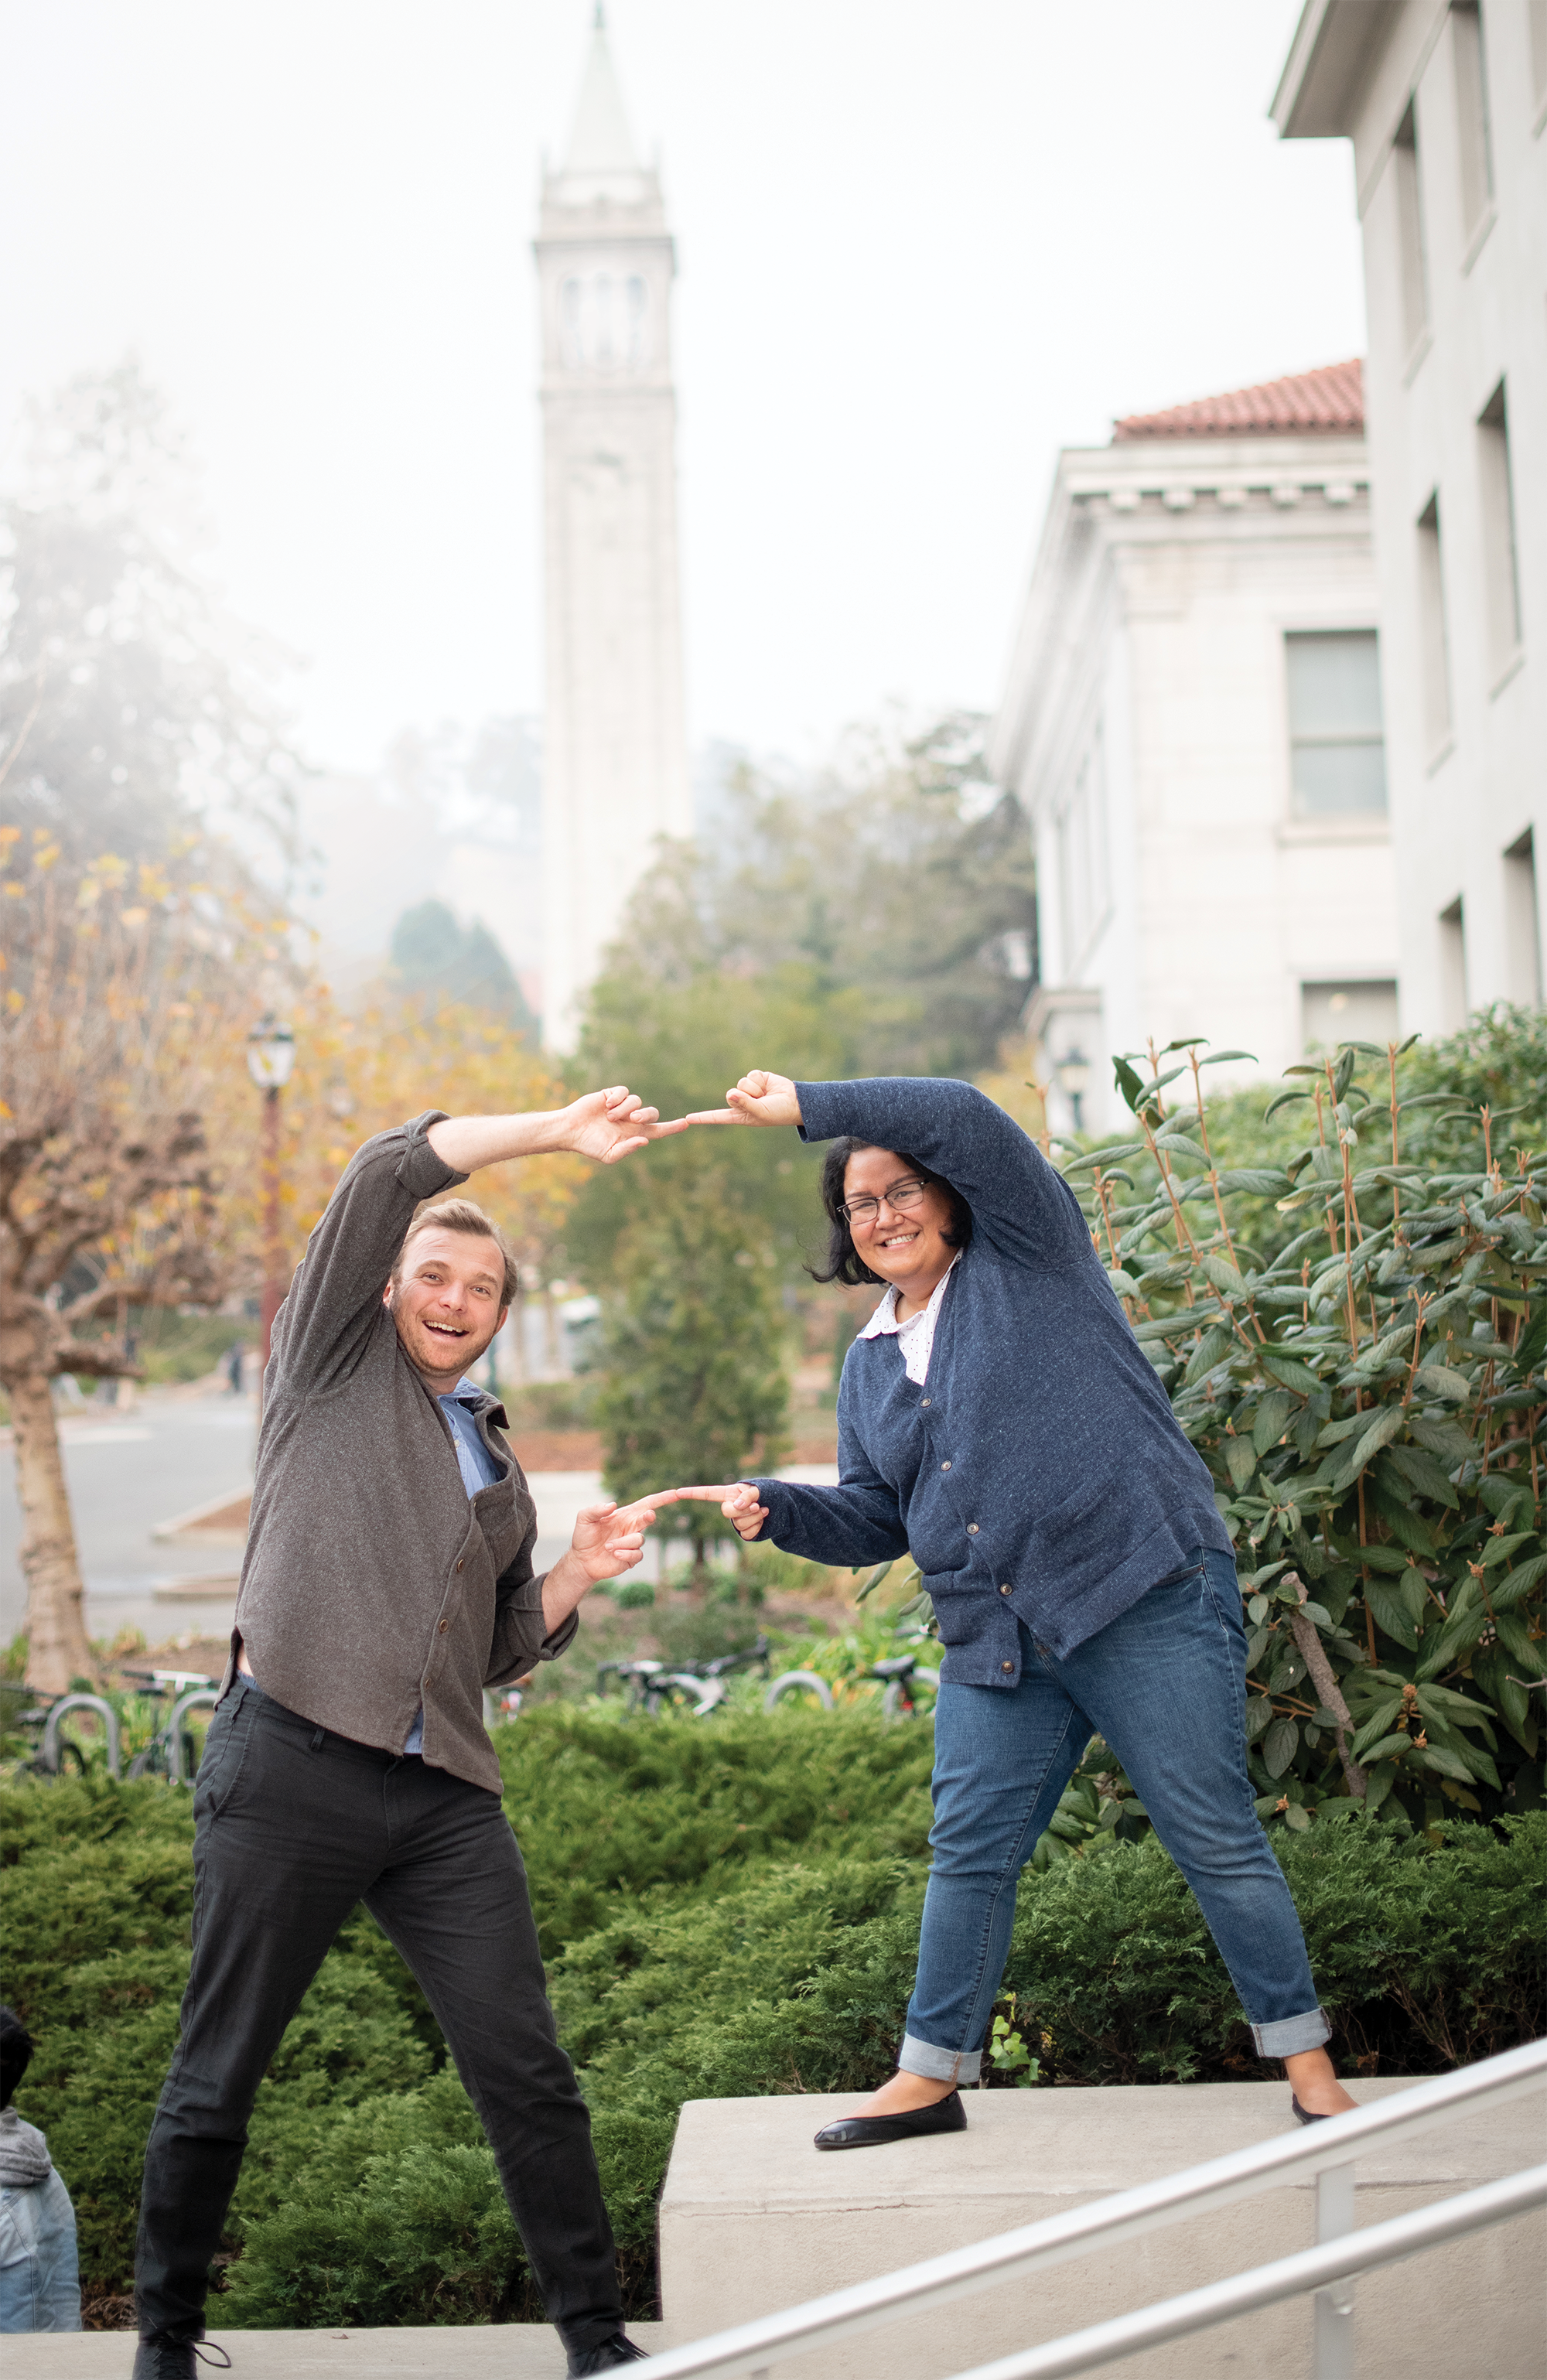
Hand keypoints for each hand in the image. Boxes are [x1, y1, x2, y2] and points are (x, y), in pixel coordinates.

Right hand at [565, 1086, 689, 1163]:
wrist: (571, 1130)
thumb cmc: (589, 1145)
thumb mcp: (609, 1154)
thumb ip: (627, 1149)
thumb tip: (645, 1140)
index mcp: (633, 1134)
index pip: (658, 1130)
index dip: (672, 1127)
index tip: (686, 1123)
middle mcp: (630, 1120)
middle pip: (652, 1113)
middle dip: (646, 1115)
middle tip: (632, 1119)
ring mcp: (622, 1106)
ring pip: (637, 1101)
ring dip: (625, 1108)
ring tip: (609, 1116)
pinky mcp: (611, 1095)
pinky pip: (624, 1091)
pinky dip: (618, 1097)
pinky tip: (607, 1104)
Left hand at [569, 1490, 680, 1579]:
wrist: (581, 1560)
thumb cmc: (584, 1537)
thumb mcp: (584, 1519)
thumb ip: (596, 1509)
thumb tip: (613, 1504)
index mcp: (625, 1515)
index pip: (648, 1503)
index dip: (663, 1498)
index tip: (677, 1493)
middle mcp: (632, 1528)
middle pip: (648, 1518)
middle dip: (649, 1517)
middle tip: (648, 1516)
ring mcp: (632, 1544)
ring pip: (639, 1540)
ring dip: (622, 1542)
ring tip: (607, 1546)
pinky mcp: (631, 1558)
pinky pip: (636, 1555)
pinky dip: (625, 1554)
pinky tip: (614, 1554)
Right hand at [671, 1482, 768, 1542]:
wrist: (779, 1507)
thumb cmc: (767, 1493)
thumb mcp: (758, 1490)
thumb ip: (746, 1496)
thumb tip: (735, 1506)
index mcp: (729, 1494)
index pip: (707, 1493)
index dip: (692, 1493)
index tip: (677, 1492)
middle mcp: (730, 1507)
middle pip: (727, 1512)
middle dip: (743, 1510)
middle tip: (757, 1506)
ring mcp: (736, 1521)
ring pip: (740, 1523)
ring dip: (755, 1517)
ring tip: (764, 1509)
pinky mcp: (745, 1533)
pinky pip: (747, 1533)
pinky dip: (759, 1525)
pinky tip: (764, 1519)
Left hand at [685, 1070, 802, 1129]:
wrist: (796, 1102)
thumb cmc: (778, 1113)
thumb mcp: (760, 1112)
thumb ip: (745, 1103)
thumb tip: (730, 1093)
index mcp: (740, 1116)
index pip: (718, 1117)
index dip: (703, 1117)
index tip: (687, 1119)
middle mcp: (742, 1103)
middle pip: (729, 1095)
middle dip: (744, 1096)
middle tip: (760, 1100)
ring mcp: (748, 1090)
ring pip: (740, 1083)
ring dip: (754, 1089)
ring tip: (766, 1094)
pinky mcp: (756, 1078)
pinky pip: (750, 1075)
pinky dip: (759, 1080)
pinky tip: (768, 1085)